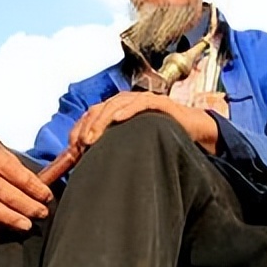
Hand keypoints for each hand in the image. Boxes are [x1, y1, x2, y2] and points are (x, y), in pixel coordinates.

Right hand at [0, 130, 53, 230]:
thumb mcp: (2, 150)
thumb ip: (18, 168)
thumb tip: (41, 186)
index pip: (19, 176)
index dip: (36, 188)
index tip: (47, 197)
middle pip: (7, 193)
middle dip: (28, 206)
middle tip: (42, 213)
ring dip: (9, 217)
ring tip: (25, 224)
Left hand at [69, 92, 218, 153]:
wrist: (193, 131)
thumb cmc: (162, 138)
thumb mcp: (133, 143)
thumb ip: (114, 148)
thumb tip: (90, 167)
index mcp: (117, 110)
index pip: (91, 116)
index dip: (79, 130)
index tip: (72, 150)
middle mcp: (126, 102)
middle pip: (99, 109)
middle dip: (87, 127)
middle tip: (80, 145)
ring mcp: (142, 99)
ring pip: (115, 105)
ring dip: (102, 120)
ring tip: (92, 137)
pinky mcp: (158, 102)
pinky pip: (140, 103)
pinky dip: (127, 110)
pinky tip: (117, 120)